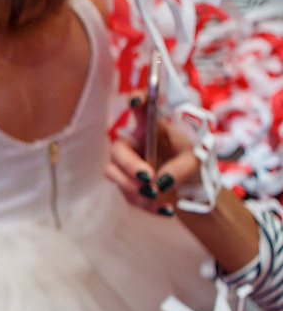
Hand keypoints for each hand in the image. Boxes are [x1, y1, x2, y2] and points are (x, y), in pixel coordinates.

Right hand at [106, 97, 201, 216]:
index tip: (136, 100)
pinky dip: (147, 205)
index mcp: (152, 128)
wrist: (192, 191)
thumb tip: (160, 181)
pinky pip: (128, 195)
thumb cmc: (193, 164)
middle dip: (130, 166)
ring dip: (134, 188)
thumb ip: (181, 168)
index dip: (136, 100)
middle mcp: (135, 144)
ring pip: (114, 173)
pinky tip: (166, 209)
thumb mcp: (197, 161)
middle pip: (118, 150)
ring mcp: (126, 165)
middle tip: (148, 178)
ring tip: (158, 196)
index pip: (140, 108)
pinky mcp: (126, 184)